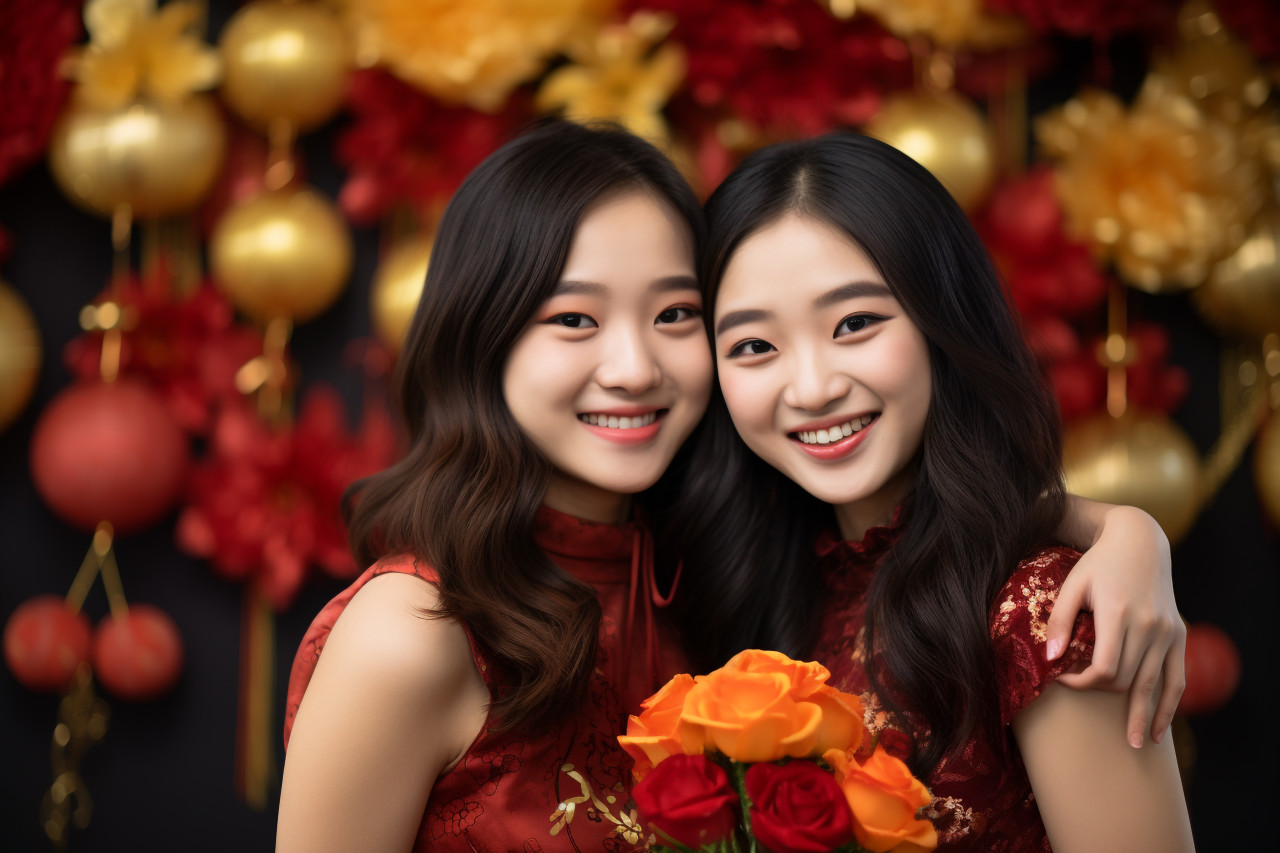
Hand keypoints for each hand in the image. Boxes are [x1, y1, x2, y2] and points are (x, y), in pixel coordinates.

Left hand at [1045, 506, 1184, 748]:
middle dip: (1102, 692)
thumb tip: (1050, 659)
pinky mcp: (1178, 634)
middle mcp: (1149, 625)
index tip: (1062, 680)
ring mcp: (1168, 631)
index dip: (1082, 683)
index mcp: (1119, 613)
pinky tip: (1162, 728)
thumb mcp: (1072, 584)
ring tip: (1137, 745)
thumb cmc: (1098, 563)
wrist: (1140, 542)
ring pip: (1155, 684)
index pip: (1104, 668)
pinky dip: (1171, 704)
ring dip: (1145, 716)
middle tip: (1083, 693)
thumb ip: (1060, 621)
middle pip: (1127, 678)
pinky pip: (1178, 677)